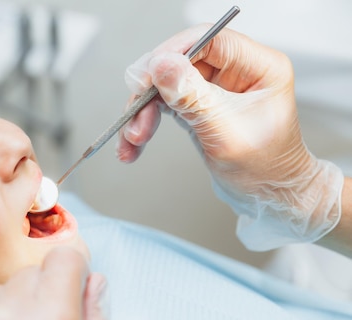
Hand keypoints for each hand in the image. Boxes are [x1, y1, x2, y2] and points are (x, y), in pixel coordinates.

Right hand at [117, 25, 343, 250]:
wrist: (267, 197)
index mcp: (258, 67)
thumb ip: (192, 97)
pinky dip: (146, 123)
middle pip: (181, 62)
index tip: (147, 77)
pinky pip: (164, 105)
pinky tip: (133, 144)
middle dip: (152, 92)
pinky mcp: (198, 105)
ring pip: (166, 84)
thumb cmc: (265, 168)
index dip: (173, 53)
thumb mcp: (225, 132)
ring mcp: (215, 88)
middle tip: (135, 115)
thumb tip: (161, 65)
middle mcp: (236, 72)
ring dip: (144, 112)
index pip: (209, 40)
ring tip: (132, 139)